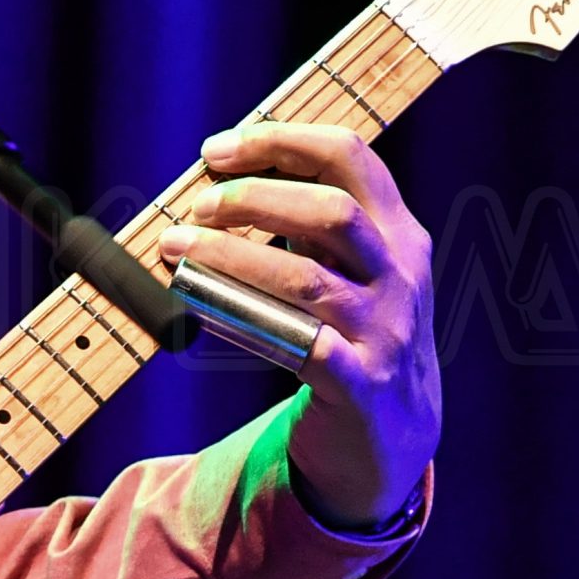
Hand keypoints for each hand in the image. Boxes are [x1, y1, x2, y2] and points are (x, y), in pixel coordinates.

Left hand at [153, 122, 440, 530]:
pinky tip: (201, 309)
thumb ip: (308, 225)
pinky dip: (244, 320)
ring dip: (232, 257)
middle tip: (196, 205)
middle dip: (254, 197)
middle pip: (332, 212)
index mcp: (398, 233)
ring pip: (308, 280)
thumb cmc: (353, 336)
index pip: (349, 157)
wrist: (394, 437)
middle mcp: (400, 276)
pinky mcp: (359, 385)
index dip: (279, 141)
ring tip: (178, 247)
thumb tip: (221, 181)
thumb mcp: (352, 269)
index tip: (216, 150)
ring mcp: (384, 332)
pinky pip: (301, 346)